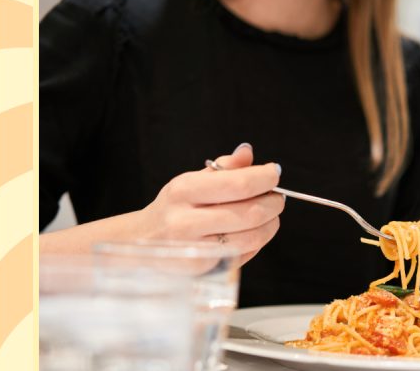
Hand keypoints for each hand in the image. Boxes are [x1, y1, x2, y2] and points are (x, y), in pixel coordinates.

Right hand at [138, 143, 284, 264]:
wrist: (142, 240)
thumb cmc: (176, 206)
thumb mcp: (193, 180)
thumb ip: (224, 167)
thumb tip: (248, 152)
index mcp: (185, 190)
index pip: (239, 184)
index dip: (266, 178)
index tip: (274, 173)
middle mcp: (186, 220)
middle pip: (251, 212)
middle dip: (274, 203)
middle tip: (277, 197)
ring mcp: (194, 247)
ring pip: (252, 237)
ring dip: (271, 224)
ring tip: (270, 215)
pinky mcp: (202, 268)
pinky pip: (244, 253)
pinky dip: (258, 241)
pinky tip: (253, 231)